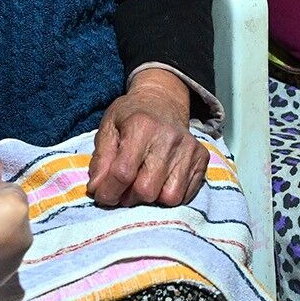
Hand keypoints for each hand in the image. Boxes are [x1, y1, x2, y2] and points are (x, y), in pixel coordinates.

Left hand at [87, 72, 209, 208]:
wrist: (162, 101)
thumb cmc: (130, 117)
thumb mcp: (108, 128)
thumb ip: (101, 160)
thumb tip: (96, 190)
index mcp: (141, 126)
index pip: (123, 173)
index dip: (109, 191)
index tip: (103, 195)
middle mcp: (169, 137)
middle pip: (146, 190)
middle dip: (129, 197)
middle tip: (123, 188)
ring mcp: (189, 149)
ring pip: (169, 198)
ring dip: (151, 199)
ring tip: (142, 184)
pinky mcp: (202, 158)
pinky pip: (185, 195)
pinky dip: (169, 195)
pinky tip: (160, 181)